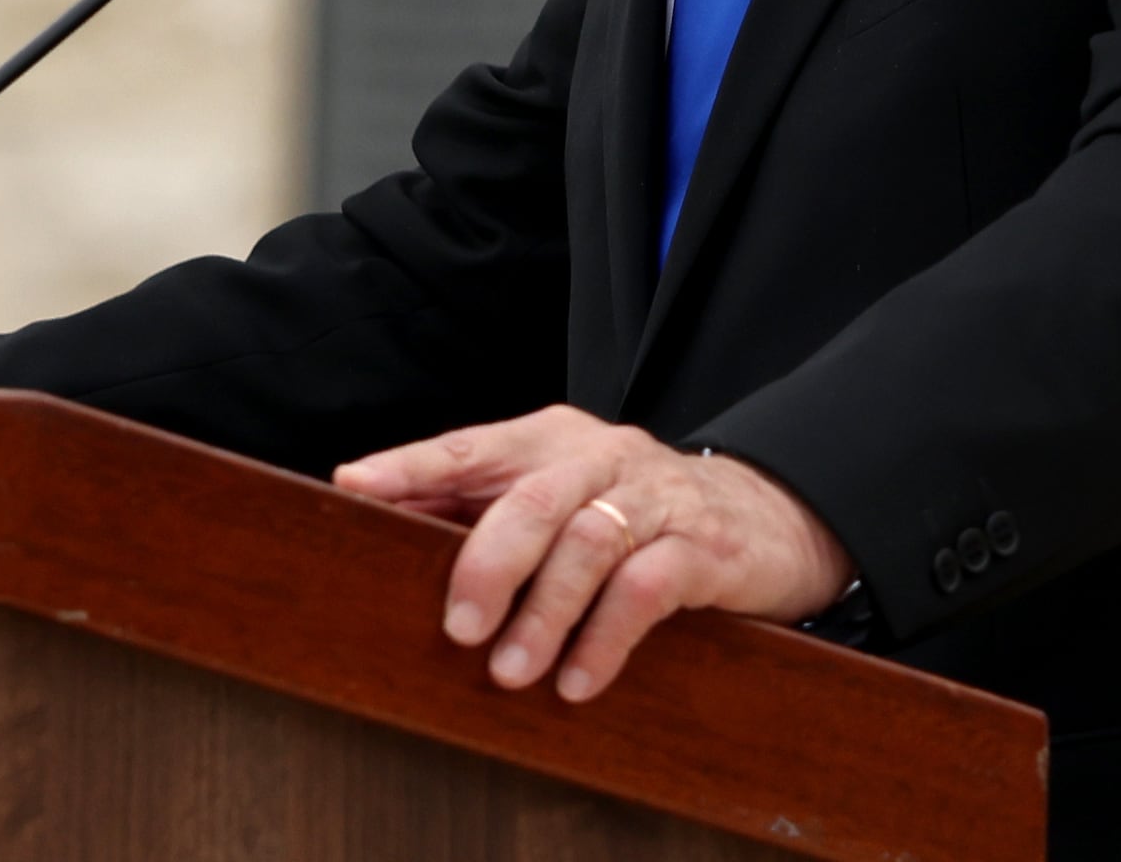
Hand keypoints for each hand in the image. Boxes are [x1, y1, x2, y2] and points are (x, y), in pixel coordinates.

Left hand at [334, 404, 853, 702]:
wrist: (766, 517)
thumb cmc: (635, 512)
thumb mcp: (563, 495)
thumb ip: (485, 508)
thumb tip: (381, 530)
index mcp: (551, 439)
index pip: (471, 446)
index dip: (412, 465)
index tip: (354, 487)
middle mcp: (600, 457)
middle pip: (531, 498)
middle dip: (487, 565)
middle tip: (456, 629)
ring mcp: (654, 499)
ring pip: (588, 545)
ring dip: (545, 615)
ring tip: (511, 672)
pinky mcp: (702, 547)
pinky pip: (647, 588)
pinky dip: (606, 638)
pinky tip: (577, 681)